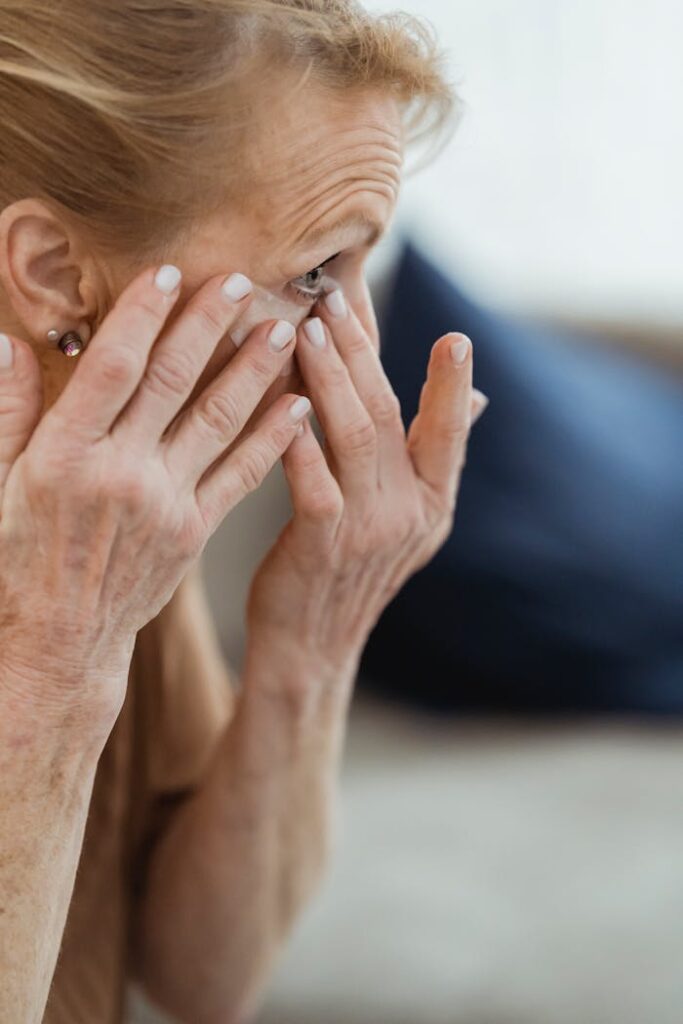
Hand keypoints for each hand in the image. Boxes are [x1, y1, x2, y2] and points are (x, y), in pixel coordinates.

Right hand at [0, 266, 310, 726]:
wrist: (61, 641)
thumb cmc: (16, 558)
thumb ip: (3, 412)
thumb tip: (8, 342)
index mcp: (65, 453)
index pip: (111, 367)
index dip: (142, 315)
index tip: (169, 270)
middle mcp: (120, 472)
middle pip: (173, 382)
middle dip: (210, 325)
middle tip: (245, 279)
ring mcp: (164, 503)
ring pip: (217, 421)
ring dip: (253, 370)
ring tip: (284, 328)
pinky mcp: (194, 531)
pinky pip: (240, 475)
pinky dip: (271, 438)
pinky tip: (297, 404)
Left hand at [245, 287, 487, 683]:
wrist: (310, 647)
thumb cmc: (348, 572)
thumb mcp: (404, 520)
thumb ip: (430, 458)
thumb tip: (477, 397)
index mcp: (434, 502)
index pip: (447, 431)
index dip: (451, 383)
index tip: (454, 337)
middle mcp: (411, 514)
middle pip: (391, 415)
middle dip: (362, 353)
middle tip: (333, 300)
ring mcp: (370, 530)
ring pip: (355, 434)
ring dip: (330, 376)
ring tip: (306, 328)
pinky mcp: (321, 543)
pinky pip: (312, 476)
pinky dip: (297, 432)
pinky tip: (278, 394)